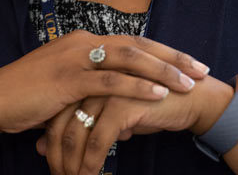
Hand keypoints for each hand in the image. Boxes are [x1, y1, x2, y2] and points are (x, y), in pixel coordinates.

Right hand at [0, 30, 210, 135]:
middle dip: (173, 57)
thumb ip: (90, 83)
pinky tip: (159, 94)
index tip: (188, 62)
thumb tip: (115, 94)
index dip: (163, 52)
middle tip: (201, 68)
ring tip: (189, 82)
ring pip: (129, 58)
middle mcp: (84, 43)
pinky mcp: (68, 79)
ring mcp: (76, 58)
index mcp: (85, 41)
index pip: (133, 42)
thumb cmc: (29, 94)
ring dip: (163, 70)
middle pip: (138, 45)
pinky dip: (137, 86)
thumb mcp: (64, 81)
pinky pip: (110, 81)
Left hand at [36, 76, 231, 174]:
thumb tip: (44, 144)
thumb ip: (82, 125)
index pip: (58, 106)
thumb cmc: (151, 106)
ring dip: (71, 163)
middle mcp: (94, 78)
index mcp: (90, 74)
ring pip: (76, 131)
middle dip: (56, 153)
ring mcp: (107, 89)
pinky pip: (99, 139)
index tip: (47, 159)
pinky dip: (91, 163)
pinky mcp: (123, 103)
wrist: (193, 99)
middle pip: (60, 119)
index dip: (50, 136)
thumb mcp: (112, 118)